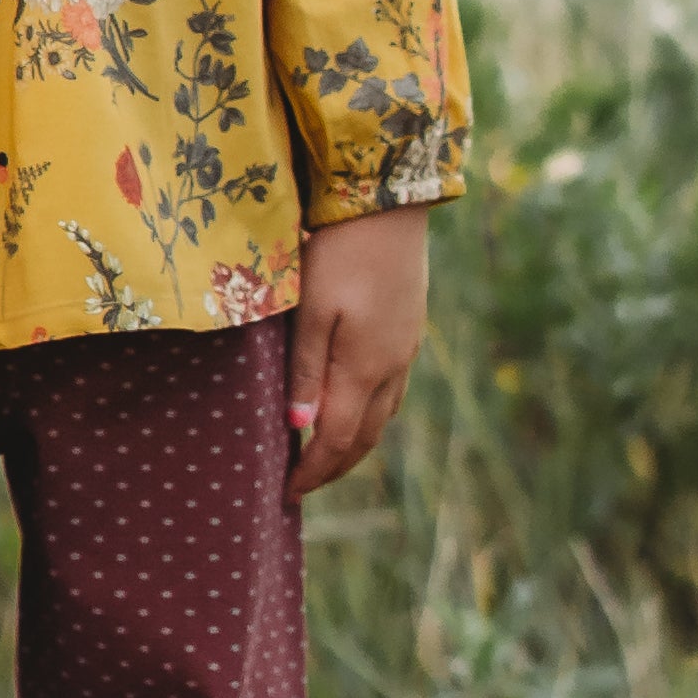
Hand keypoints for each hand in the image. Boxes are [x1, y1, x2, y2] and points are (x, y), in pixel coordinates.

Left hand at [286, 207, 429, 503]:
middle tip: (303, 485)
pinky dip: (370, 415)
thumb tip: (300, 426)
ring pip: (382, 417)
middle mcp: (392, 368)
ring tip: (325, 456)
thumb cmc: (339, 252)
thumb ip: (307, 369)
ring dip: (354, 444)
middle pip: (363, 438)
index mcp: (364, 368)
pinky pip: (392, 392)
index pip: (336, 439)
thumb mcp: (313, 309)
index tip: (287, 494)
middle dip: (333, 468)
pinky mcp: (410, 330)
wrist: (389, 204)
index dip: (312, 471)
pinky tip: (355, 407)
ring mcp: (405, 350)